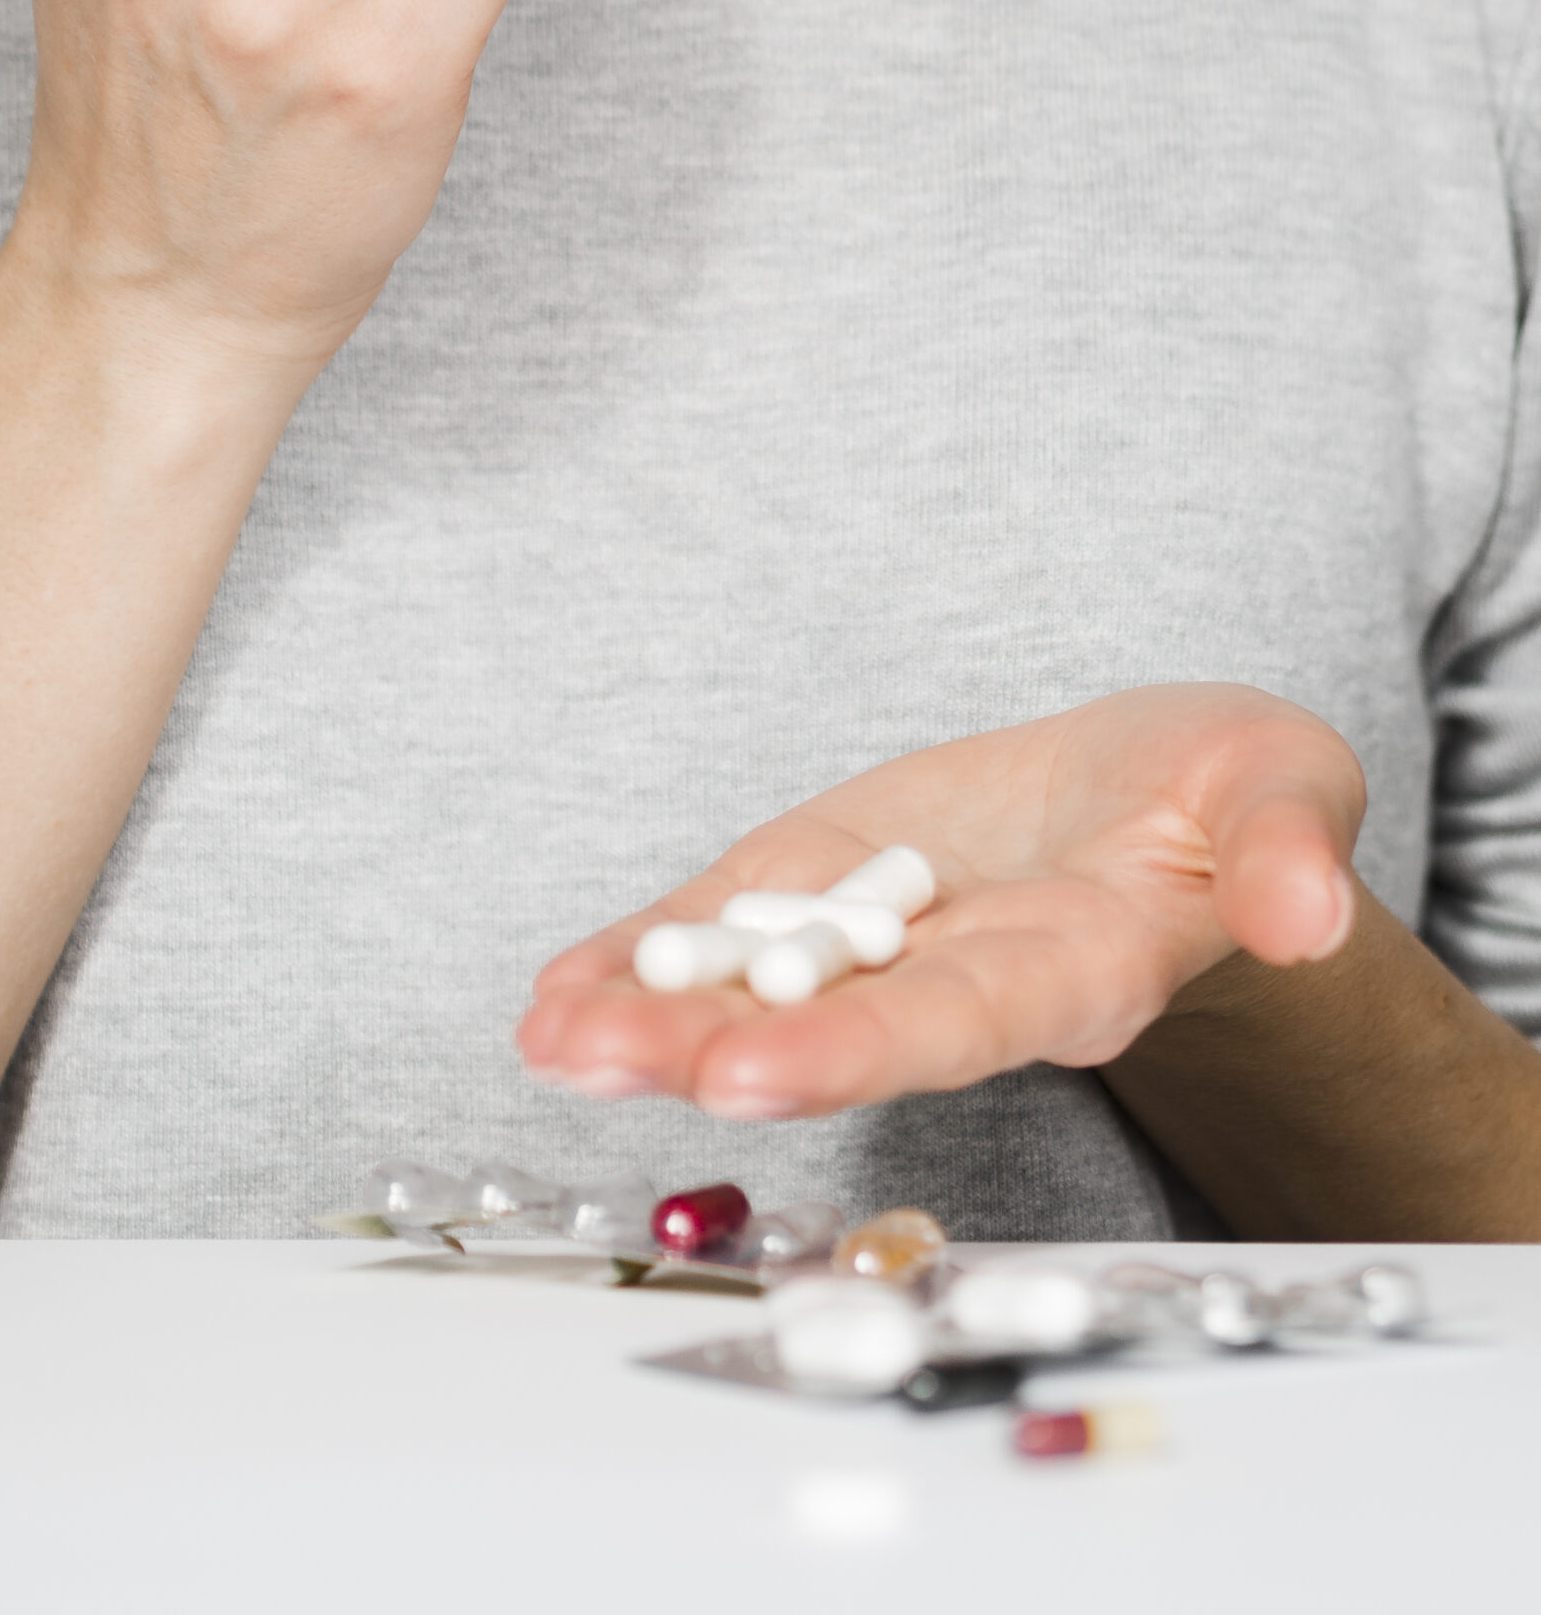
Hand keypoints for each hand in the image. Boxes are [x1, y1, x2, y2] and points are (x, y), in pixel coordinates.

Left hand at [517, 684, 1365, 1118]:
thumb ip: (1289, 851)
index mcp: (1080, 967)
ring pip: (760, 990)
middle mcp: (962, 979)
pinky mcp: (825, 886)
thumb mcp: (1286, 784)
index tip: (749, 1073)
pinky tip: (559, 995)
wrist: (1162, 795)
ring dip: (649, 1016)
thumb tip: (1308, 914)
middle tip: (593, 1056)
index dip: (858, 1047)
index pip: (963, 1020)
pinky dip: (644, 962)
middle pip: (830, 1026)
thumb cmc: (1233, 795)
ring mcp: (882, 939)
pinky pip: (728, 935)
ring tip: (548, 1033)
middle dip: (709, 1046)